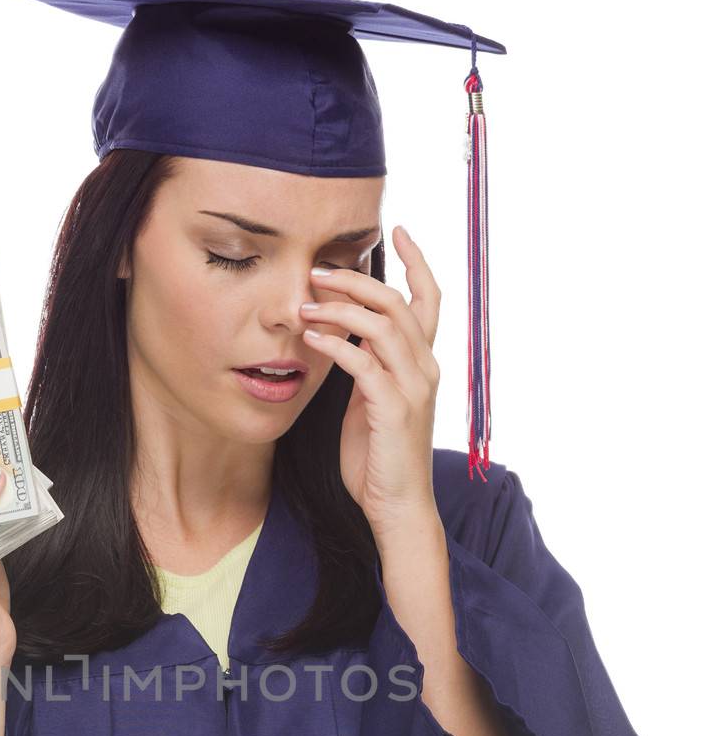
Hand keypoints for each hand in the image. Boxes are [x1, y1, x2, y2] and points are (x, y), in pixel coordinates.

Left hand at [300, 226, 441, 541]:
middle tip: (316, 269)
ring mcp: (413, 387)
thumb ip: (366, 367)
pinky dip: (336, 344)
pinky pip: (364, 362)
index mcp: (423, 363)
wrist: (396, 506)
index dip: (417, 261)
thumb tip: (341, 335)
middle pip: (398, 301)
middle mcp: (425, 367)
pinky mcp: (394, 408)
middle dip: (356, 279)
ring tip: (304, 303)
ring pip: (382, 324)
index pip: (430, 298)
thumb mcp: (371, 403)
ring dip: (340, 307)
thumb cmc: (379, 459)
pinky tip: (311, 337)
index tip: (397, 229)